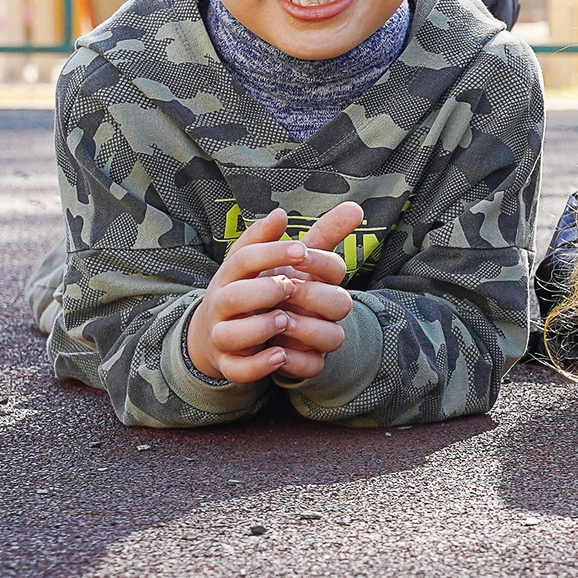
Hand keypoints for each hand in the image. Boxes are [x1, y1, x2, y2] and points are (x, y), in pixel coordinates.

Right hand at [186, 206, 359, 382]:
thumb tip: (354, 208)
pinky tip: (281, 354)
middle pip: (236, 295)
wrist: (223, 334)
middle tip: (293, 288)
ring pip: (233, 333)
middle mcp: (226, 303)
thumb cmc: (266, 289)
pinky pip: (239, 370)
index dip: (273, 252)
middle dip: (267, 291)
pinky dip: (260, 365)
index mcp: (236, 273)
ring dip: (263, 326)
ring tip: (287, 320)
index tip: (302, 249)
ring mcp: (226, 334)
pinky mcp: (232, 364)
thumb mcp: (288, 262)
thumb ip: (320, 237)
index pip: (245, 257)